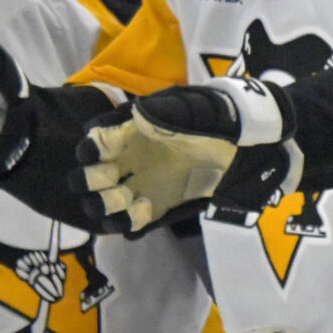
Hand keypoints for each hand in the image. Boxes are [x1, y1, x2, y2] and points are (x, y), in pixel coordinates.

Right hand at [76, 76, 293, 233]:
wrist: (243, 143)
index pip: (93, 142)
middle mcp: (126, 161)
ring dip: (106, 208)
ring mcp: (139, 185)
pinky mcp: (156, 207)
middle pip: (88, 177)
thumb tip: (138, 117)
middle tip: (110, 183)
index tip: (94, 155)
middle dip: (90, 182)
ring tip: (126, 204)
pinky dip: (130, 224)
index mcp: (127, 132)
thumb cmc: (212, 118)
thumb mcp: (190, 109)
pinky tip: (144, 215)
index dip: (89, 149)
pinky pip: (132, 222)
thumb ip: (164, 113)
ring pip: (105, 204)